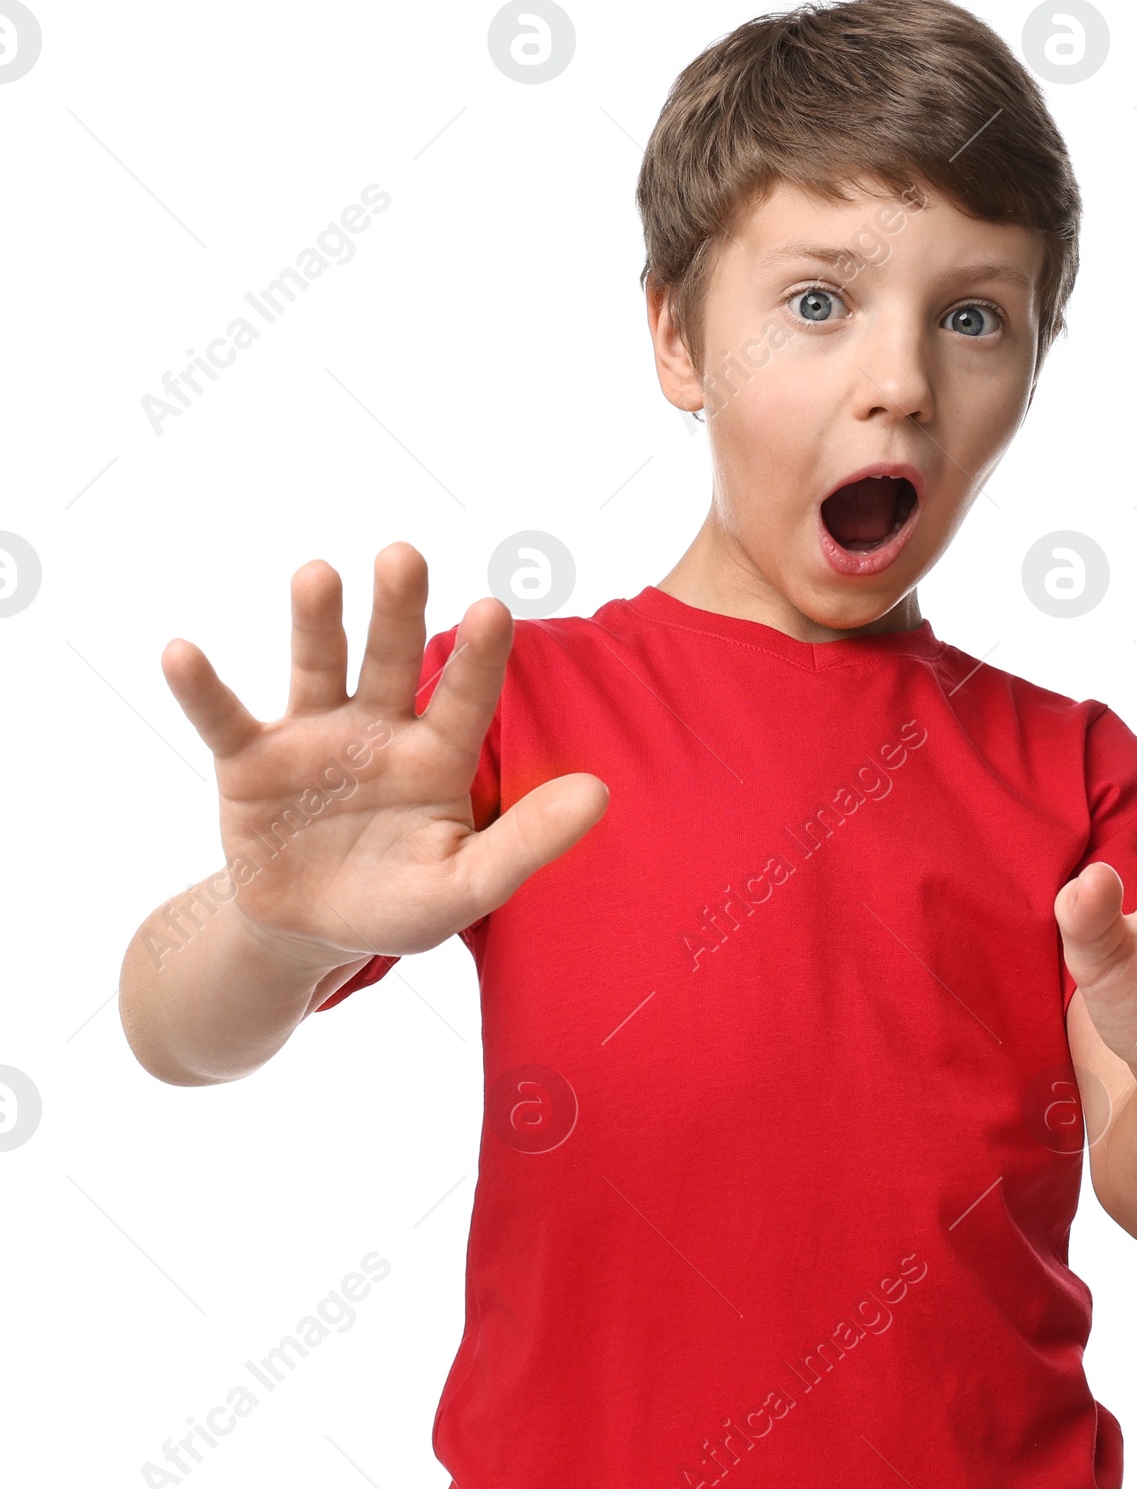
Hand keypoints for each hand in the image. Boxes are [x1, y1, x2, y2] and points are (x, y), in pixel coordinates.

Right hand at [160, 542, 607, 970]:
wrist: (313, 933)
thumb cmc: (401, 902)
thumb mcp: (467, 885)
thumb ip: (529, 841)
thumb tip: (602, 792)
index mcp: (438, 754)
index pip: (466, 697)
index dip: (478, 657)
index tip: (494, 608)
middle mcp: (379, 729)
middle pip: (391, 658)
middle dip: (398, 609)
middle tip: (405, 555)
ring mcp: (314, 737)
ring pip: (317, 666)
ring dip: (315, 621)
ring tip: (318, 574)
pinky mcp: (251, 762)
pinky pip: (224, 719)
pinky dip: (202, 688)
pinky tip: (182, 651)